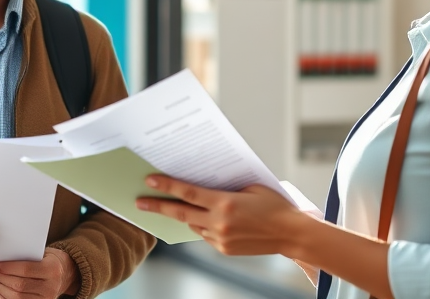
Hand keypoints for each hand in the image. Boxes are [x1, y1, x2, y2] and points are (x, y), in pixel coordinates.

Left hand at [0, 247, 79, 298]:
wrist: (67, 275)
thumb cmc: (51, 261)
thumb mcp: (44, 254)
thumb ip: (27, 256)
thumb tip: (2, 259)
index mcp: (52, 269)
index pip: (26, 270)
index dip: (7, 268)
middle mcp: (50, 287)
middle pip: (19, 285)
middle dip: (1, 278)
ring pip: (16, 297)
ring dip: (0, 288)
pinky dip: (4, 297)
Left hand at [136, 175, 309, 256]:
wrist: (291, 234)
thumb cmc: (274, 205)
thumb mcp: (249, 187)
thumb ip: (225, 187)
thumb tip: (204, 182)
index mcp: (224, 202)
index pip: (187, 193)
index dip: (166, 186)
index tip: (149, 180)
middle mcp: (219, 222)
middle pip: (180, 212)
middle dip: (157, 206)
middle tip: (138, 202)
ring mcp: (220, 238)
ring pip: (192, 225)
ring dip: (181, 216)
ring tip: (165, 207)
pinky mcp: (223, 249)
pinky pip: (204, 235)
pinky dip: (200, 225)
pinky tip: (199, 218)